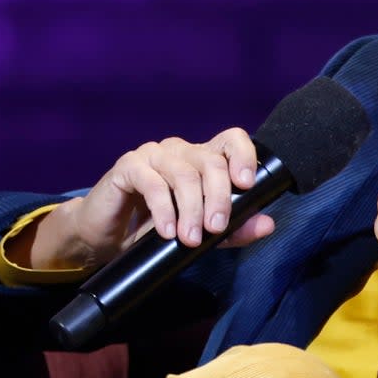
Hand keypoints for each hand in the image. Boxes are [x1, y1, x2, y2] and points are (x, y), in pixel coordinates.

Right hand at [25, 127, 275, 269]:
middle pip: (211, 162)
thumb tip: (268, 224)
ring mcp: (154, 154)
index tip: (247, 184)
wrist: (109, 237)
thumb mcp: (203, 232)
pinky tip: (166, 231)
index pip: (231, 139)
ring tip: (191, 238)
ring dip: (191, 209)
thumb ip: (235, 229)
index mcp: (202, 158)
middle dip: (219, 197)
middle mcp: (181, 150)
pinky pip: (152, 182)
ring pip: (184, 174)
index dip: (243, 155)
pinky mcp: (128, 166)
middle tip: (216, 228)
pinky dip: (163, 209)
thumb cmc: (157, 229)